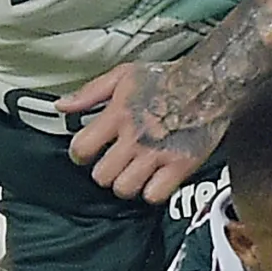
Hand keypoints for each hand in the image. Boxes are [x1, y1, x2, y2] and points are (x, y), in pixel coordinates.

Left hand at [57, 61, 223, 203]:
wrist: (210, 82)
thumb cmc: (167, 78)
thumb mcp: (123, 75)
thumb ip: (89, 92)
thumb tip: (62, 105)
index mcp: (118, 115)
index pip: (82, 148)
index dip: (80, 153)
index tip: (87, 152)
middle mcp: (135, 137)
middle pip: (102, 176)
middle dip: (105, 171)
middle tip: (114, 164)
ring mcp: (158, 154)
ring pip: (124, 189)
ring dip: (126, 184)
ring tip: (133, 173)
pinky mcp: (181, 165)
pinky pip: (154, 195)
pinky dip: (152, 191)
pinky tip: (154, 179)